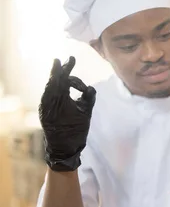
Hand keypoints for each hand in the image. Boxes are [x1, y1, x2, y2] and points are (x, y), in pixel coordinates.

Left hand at [39, 56, 95, 171]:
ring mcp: (44, 105)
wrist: (62, 148)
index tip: (71, 58)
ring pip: (51, 86)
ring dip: (59, 80)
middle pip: (55, 80)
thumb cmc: (76, 131)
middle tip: (67, 60)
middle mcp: (48, 100)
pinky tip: (60, 86)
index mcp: (59, 99)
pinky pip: (48, 94)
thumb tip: (90, 88)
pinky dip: (55, 88)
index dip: (67, 68)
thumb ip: (88, 98)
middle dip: (61, 70)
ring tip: (67, 75)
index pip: (63, 79)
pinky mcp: (44, 110)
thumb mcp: (86, 114)